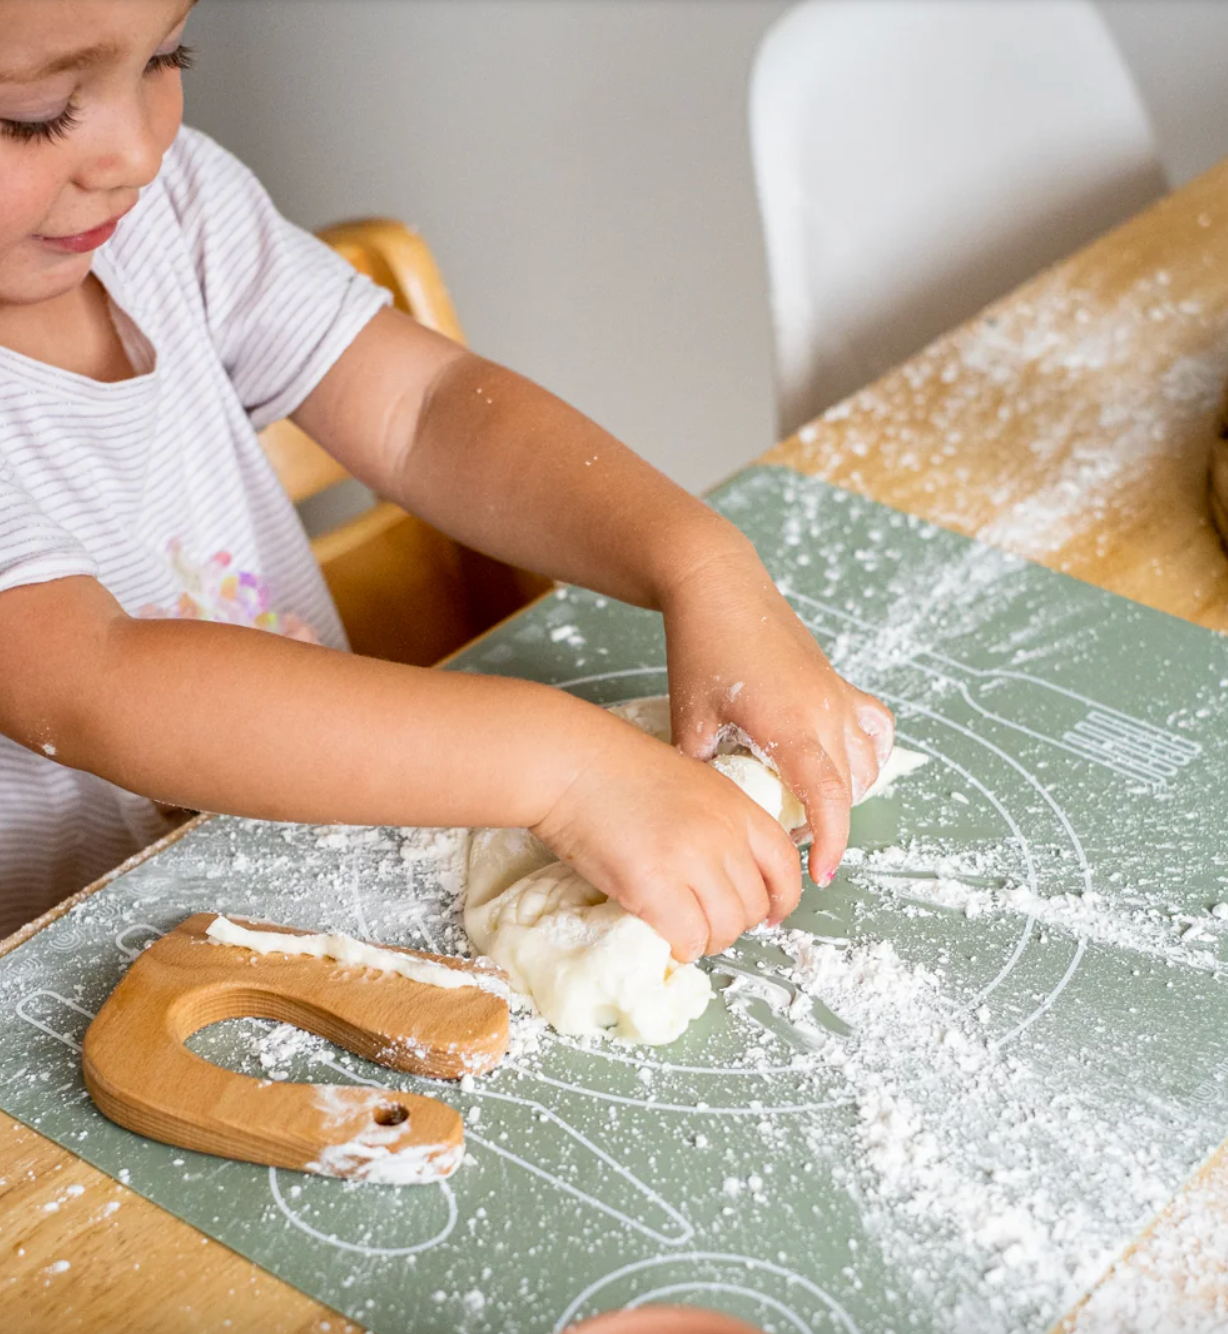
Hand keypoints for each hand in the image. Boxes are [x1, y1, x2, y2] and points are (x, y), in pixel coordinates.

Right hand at [530, 714, 800, 960]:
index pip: (785, 865)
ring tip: (681, 930)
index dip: (781, 899)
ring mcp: (690, 861)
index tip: (770, 914)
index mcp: (737, 807)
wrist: (570, 764)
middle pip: (755, 906)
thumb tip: (724, 873)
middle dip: (734, 923)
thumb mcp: (691, 783)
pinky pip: (687, 938)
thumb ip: (717, 822)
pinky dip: (679, 946)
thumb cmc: (616, 770)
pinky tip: (662, 933)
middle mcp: (723, 835)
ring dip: (705, 939)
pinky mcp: (653, 886)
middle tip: (705, 920)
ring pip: (725, 929)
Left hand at [660, 539, 893, 891]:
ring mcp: (838, 693)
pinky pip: (875, 727)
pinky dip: (870, 755)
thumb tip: (713, 814)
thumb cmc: (700, 648)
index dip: (829, 843)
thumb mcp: (689, 720)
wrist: (718, 586)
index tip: (817, 875)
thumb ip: (704, 772)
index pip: (828, 799)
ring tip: (805, 805)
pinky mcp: (839, 681)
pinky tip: (845, 766)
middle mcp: (826, 710)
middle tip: (785, 836)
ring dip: (845, 794)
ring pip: (867, 764)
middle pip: (847, 790)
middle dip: (823, 824)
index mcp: (790, 724)